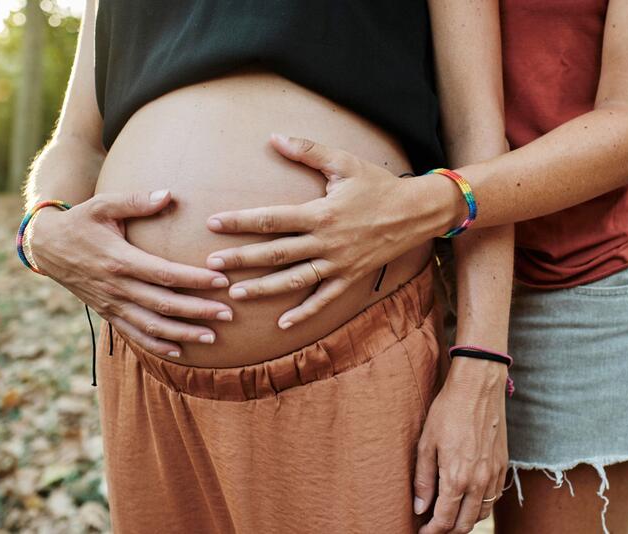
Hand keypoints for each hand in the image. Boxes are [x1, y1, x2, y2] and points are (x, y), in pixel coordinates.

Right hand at [29, 190, 232, 356]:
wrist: (47, 247)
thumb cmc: (82, 221)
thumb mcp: (103, 204)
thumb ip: (136, 201)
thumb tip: (169, 195)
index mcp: (119, 259)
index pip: (165, 274)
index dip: (194, 279)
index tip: (222, 280)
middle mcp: (117, 286)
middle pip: (164, 304)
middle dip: (198, 311)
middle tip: (229, 313)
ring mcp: (112, 303)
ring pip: (151, 326)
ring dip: (183, 334)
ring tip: (212, 337)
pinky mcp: (107, 313)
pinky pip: (134, 335)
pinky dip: (157, 346)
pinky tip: (180, 351)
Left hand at [204, 134, 459, 328]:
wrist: (417, 212)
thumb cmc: (378, 185)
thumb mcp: (343, 162)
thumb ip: (307, 151)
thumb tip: (274, 137)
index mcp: (320, 213)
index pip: (272, 219)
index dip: (241, 221)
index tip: (213, 223)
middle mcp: (326, 242)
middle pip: (276, 253)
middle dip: (242, 259)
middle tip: (211, 264)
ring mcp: (338, 263)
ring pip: (294, 280)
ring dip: (263, 288)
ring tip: (235, 293)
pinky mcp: (350, 277)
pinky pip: (324, 298)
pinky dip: (304, 312)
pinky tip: (283, 323)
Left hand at [414, 358, 508, 533]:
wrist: (478, 387)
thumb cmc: (448, 411)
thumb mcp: (426, 444)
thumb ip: (423, 480)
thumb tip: (420, 508)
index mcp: (456, 478)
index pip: (445, 521)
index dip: (432, 532)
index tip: (422, 532)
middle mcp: (478, 481)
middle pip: (465, 524)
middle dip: (448, 531)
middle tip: (434, 528)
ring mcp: (493, 474)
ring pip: (482, 514)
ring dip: (465, 521)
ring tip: (450, 516)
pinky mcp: (502, 465)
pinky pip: (493, 498)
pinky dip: (481, 506)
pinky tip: (469, 500)